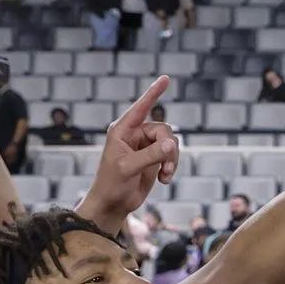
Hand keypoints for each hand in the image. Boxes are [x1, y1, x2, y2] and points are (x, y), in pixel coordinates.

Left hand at [81, 79, 178, 227]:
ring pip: (171, 143)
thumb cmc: (111, 184)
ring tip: (164, 176)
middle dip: (168, 148)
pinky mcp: (153, 159)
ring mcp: (145, 147)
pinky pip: (172, 155)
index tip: (166, 78)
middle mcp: (134, 135)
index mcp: (122, 130)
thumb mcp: (129, 168)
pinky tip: (164, 180)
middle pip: (164, 130)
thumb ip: (151, 155)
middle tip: (165, 167)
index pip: (140, 107)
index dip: (154, 93)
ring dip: (172, 160)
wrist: (113, 204)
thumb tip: (172, 145)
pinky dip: (171, 167)